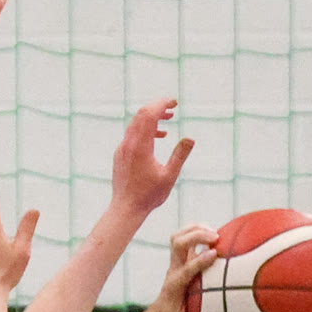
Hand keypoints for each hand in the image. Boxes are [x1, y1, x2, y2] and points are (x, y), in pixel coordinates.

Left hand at [111, 99, 194, 218]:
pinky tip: (157, 137)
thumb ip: (179, 156)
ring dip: (151, 118)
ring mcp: (122, 148)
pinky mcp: (120, 154)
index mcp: (140, 146)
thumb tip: (191, 138)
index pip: (149, 115)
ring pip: (135, 123)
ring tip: (168, 121)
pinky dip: (144, 129)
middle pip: (141, 114)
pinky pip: (132, 134)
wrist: (126, 209)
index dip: (162, 104)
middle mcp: (128, 143)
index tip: (174, 102)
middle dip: (157, 107)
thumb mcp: (169, 176)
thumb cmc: (149, 196)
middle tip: (172, 108)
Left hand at [144, 223, 217, 311]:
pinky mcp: (181, 260)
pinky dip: (199, 233)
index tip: (214, 254)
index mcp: (174, 284)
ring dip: (196, 230)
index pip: (185, 269)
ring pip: (180, 236)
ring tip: (215, 233)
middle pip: (178, 242)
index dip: (199, 261)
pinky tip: (214, 236)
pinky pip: (187, 239)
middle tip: (216, 238)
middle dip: (196, 235)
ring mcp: (176, 262)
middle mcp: (174, 269)